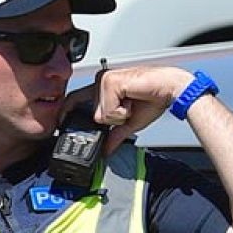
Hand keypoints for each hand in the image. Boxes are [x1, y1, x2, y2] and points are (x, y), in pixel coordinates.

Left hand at [63, 66, 196, 155]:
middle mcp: (100, 82)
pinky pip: (108, 111)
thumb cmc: (154, 99)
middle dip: (111, 120)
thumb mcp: (130, 122)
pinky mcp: (110, 82)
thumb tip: (106, 151)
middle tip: (128, 108)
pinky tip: (133, 100)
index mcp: (102, 90)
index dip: (66, 114)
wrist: (172, 89)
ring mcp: (104, 81)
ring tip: (132, 103)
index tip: (60, 125)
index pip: (75, 101)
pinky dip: (123, 112)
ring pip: (99, 115)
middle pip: (91, 115)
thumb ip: (114, 135)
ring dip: (119, 116)